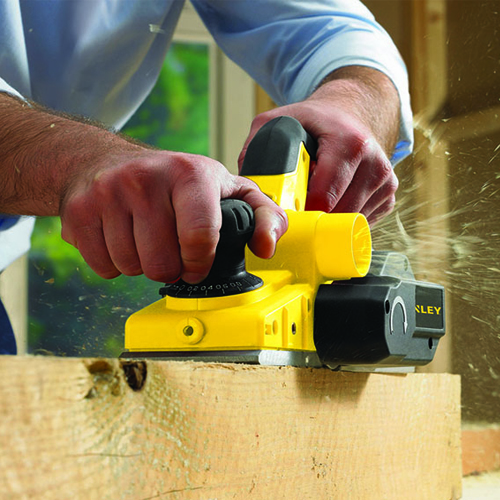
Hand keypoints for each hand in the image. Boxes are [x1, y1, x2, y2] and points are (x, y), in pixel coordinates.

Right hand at [60, 149, 286, 283]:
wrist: (103, 160)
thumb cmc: (172, 180)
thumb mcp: (225, 188)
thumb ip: (260, 215)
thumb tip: (267, 248)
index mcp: (190, 173)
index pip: (200, 237)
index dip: (199, 264)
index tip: (196, 265)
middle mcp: (146, 179)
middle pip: (163, 263)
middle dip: (170, 267)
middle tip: (168, 249)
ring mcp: (108, 194)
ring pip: (132, 268)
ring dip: (142, 264)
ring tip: (144, 240)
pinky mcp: (79, 212)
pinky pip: (104, 267)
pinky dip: (115, 264)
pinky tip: (120, 239)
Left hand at [239, 67, 400, 224]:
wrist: (351, 113)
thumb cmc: (316, 120)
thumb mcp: (280, 120)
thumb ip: (257, 145)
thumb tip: (245, 183)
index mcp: (350, 142)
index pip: (325, 196)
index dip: (302, 211)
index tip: (288, 212)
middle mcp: (375, 162)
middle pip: (338, 213)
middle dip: (315, 217)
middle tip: (298, 209)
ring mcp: (386, 180)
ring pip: (352, 221)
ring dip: (330, 219)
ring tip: (315, 200)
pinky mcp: (389, 194)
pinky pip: (364, 221)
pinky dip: (345, 218)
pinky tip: (334, 199)